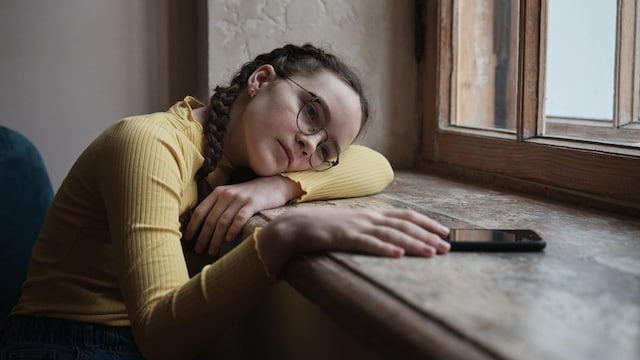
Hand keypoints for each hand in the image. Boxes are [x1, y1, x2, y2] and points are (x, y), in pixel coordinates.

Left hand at [183, 176, 302, 254]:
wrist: (273, 185)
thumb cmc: (250, 195)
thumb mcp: (231, 196)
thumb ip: (218, 206)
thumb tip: (203, 226)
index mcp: (218, 192)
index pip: (200, 210)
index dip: (192, 226)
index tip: (187, 239)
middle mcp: (227, 194)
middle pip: (210, 219)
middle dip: (203, 237)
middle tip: (199, 250)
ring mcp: (240, 199)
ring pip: (223, 221)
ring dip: (216, 239)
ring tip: (212, 250)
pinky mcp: (253, 203)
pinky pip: (239, 218)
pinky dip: (232, 230)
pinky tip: (228, 240)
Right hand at [257, 207, 450, 275]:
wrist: (296, 226)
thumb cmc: (326, 228)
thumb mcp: (353, 226)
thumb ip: (371, 230)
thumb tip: (392, 240)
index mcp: (372, 214)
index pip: (405, 216)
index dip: (426, 223)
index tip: (444, 232)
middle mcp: (368, 218)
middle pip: (404, 225)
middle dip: (427, 236)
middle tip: (446, 247)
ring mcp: (357, 227)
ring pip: (391, 234)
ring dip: (413, 244)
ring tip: (431, 252)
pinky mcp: (344, 238)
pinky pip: (367, 244)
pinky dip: (384, 249)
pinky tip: (397, 255)